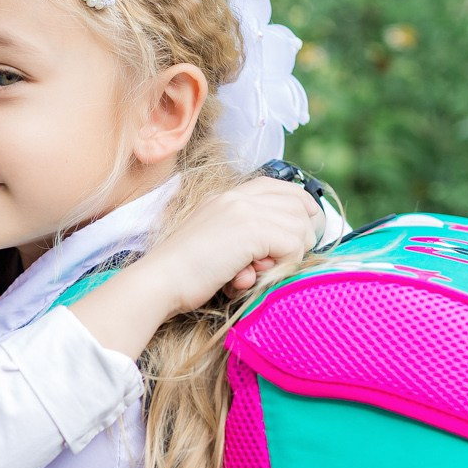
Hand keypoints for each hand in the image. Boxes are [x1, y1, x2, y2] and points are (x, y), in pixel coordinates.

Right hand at [139, 175, 324, 312]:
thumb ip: (243, 236)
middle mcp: (238, 197)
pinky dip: (285, 264)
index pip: (280, 186)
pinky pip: (294, 244)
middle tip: (281, 260)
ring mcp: (245, 210)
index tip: (306, 228)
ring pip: (300, 225)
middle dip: (301, 235)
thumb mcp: (216, 243)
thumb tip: (281, 248)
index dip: (301, 205)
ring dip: (290, 254)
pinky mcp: (251, 230)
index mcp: (227, 196)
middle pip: (298, 204)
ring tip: (260, 270)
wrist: (161, 280)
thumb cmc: (184, 273)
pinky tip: (256, 275)